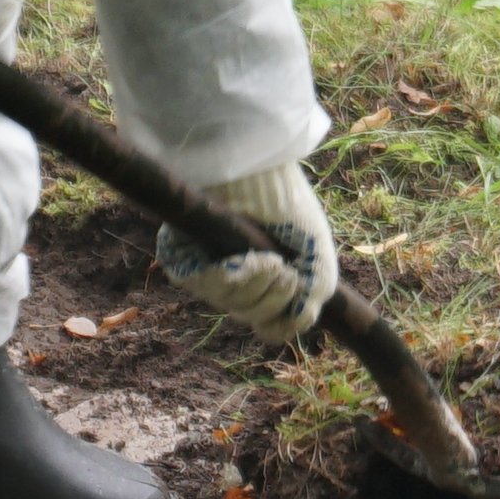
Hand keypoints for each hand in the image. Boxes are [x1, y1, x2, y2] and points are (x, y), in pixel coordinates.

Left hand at [157, 158, 338, 342]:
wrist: (261, 170)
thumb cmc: (290, 206)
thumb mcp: (317, 258)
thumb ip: (310, 298)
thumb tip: (288, 328)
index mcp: (265, 279)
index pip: (268, 324)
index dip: (281, 321)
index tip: (293, 294)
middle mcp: (236, 275)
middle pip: (249, 315)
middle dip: (271, 299)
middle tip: (283, 270)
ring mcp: (208, 266)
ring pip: (227, 303)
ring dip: (253, 287)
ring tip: (268, 261)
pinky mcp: (182, 254)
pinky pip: (200, 286)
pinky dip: (225, 279)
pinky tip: (243, 262)